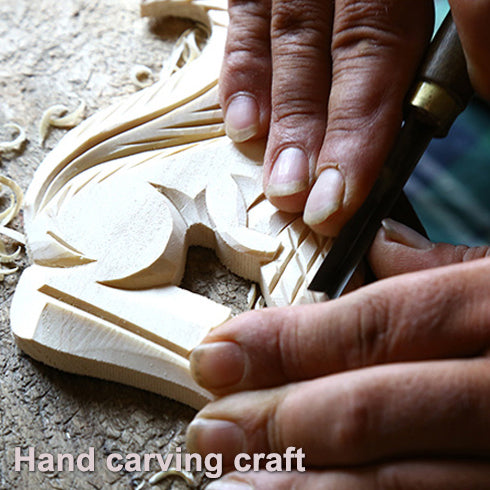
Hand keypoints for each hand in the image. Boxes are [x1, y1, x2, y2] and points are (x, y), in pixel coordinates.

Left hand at [186, 220, 489, 487]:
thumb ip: (451, 270)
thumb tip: (375, 248)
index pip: (377, 325)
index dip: (287, 342)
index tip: (217, 354)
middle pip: (376, 411)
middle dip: (280, 423)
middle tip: (209, 431)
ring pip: (400, 488)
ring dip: (303, 489)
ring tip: (230, 484)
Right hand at [220, 0, 489, 235]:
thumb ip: (469, 22)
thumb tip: (476, 87)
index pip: (405, 24)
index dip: (381, 106)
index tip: (370, 174)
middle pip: (353, 40)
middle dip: (334, 129)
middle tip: (320, 202)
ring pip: (294, 36)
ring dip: (286, 118)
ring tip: (283, 182)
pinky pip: (250, 16)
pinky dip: (244, 74)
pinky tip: (242, 125)